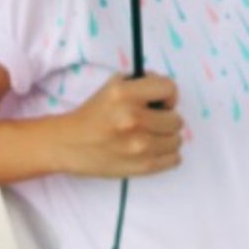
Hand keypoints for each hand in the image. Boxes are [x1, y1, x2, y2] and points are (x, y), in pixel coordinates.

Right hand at [60, 72, 182, 178]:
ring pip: (177, 139)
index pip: (169, 87)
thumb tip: (167, 91)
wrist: (71, 144)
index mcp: (124, 94)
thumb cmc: (93, 114)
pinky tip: (151, 149)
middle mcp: (133, 118)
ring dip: (166, 137)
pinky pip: (175, 159)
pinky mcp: (143, 166)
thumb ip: (141, 83)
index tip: (160, 100)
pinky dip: (166, 154)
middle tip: (152, 120)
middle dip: (166, 117)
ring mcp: (140, 145)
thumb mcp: (112, 86)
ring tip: (149, 135)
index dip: (167, 93)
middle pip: (176, 118)